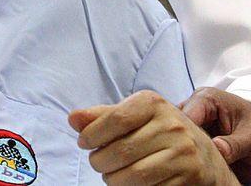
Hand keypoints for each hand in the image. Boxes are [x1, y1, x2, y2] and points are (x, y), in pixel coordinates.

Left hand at [69, 90, 238, 184]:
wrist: (206, 157)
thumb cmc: (160, 132)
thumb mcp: (135, 116)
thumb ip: (102, 116)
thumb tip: (73, 119)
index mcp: (154, 103)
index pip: (115, 119)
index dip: (92, 134)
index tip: (84, 143)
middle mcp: (172, 126)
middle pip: (121, 150)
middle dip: (99, 161)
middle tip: (97, 162)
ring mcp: (184, 153)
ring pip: (134, 175)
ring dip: (113, 179)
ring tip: (110, 175)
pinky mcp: (190, 177)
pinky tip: (130, 183)